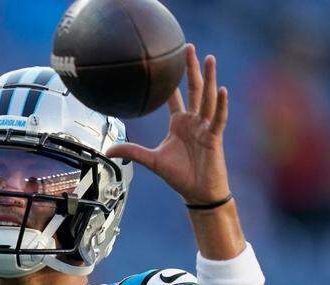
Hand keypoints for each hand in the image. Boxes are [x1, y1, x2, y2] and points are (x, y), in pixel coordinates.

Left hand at [106, 44, 230, 204]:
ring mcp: (205, 127)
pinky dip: (221, 104)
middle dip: (191, 68)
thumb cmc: (179, 176)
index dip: (171, 80)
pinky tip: (221, 88)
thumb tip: (109, 151)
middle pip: (193, 89)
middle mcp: (193, 121)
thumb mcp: (151, 161)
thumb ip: (132, 151)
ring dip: (209, 78)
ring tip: (209, 58)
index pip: (174, 97)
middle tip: (188, 46)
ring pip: (208, 98)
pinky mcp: (214, 137)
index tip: (167, 61)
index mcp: (179, 123)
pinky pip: (218, 118)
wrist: (197, 193)